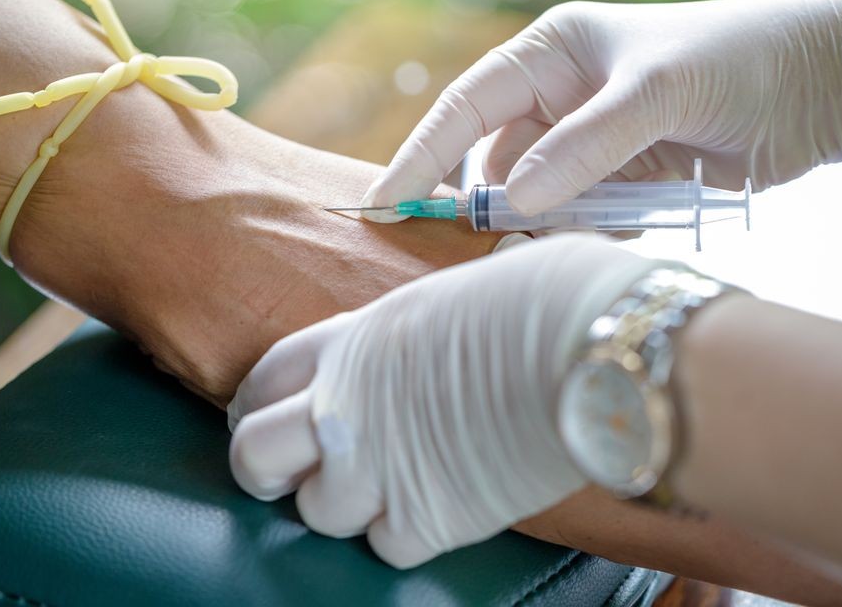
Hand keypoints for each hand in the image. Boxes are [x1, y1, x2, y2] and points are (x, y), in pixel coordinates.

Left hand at [227, 233, 659, 567]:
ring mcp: (377, 469)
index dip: (256, 405)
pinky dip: (406, 532)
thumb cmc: (540, 298)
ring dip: (346, 504)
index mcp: (351, 341)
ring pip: (317, 513)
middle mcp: (344, 407)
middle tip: (295, 471)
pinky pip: (385, 545)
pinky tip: (441, 503)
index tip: (263, 417)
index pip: (265, 380)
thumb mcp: (448, 297)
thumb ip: (407, 337)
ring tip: (392, 483)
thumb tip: (424, 351)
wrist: (586, 349)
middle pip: (254, 457)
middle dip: (267, 468)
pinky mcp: (426, 520)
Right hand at [363, 0, 841, 216]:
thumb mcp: (655, 93)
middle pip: (500, 164)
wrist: (825, 84)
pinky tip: (598, 249)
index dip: (424, 154)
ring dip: (544, 231)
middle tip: (476, 258)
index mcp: (554, 52)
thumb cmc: (737, 59)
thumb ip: (584, 148)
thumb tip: (512, 204)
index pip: (469, 106)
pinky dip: (586, 239)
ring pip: (542, 202)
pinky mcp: (630, 182)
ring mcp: (597, 143)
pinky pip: (585, 220)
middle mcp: (565, 97)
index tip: (386, 202)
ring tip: (545, 259)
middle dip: (490, 210)